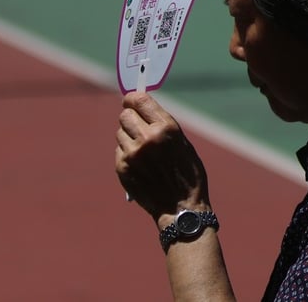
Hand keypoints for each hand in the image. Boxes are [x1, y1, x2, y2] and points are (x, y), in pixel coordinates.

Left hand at [115, 93, 209, 223]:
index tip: (132, 100)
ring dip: (128, 136)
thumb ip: (163, 126)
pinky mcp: (122, 168)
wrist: (181, 207)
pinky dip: (127, 153)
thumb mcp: (183, 143)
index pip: (139, 100)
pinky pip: (119, 150)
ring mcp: (132, 154)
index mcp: (166, 128)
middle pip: (125, 115)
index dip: (134, 99)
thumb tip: (142, 111)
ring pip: (120, 132)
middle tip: (138, 125)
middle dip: (131, 117)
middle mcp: (147, 138)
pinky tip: (141, 163)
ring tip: (143, 149)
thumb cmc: (188, 174)